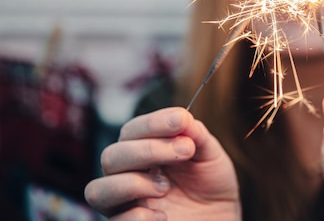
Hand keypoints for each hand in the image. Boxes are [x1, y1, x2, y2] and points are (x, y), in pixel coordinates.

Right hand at [84, 107, 240, 220]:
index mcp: (144, 149)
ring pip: (98, 190)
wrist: (220, 216)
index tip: (180, 120)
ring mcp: (125, 203)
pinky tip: (163, 215)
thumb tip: (182, 117)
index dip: (153, 123)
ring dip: (133, 183)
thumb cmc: (210, 183)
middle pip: (111, 156)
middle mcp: (127, 174)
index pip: (132, 130)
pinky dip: (137, 216)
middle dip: (148, 150)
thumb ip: (196, 135)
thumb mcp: (210, 155)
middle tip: (185, 151)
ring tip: (165, 188)